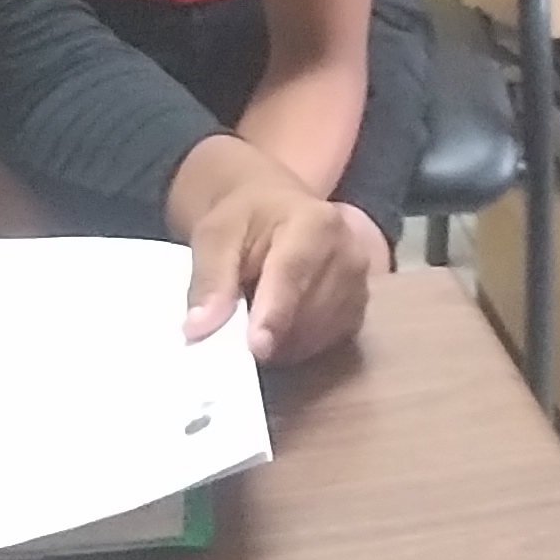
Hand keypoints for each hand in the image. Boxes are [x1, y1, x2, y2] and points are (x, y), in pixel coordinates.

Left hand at [174, 158, 380, 364]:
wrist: (275, 211)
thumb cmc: (245, 220)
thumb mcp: (215, 236)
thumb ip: (209, 279)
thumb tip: (199, 328)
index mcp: (315, 221)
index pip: (293, 274)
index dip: (274, 313)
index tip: (256, 348)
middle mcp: (349, 251)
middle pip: (308, 311)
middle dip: (271, 331)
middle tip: (236, 329)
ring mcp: (360, 282)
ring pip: (318, 333)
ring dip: (282, 340)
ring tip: (256, 316)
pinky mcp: (358, 309)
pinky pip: (327, 343)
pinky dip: (297, 345)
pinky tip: (278, 327)